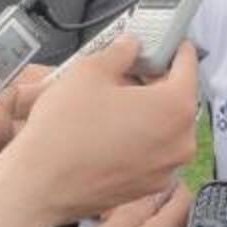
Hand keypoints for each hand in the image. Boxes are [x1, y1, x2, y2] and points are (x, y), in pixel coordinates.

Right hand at [0, 35, 197, 226]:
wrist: (39, 186)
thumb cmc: (66, 125)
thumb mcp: (90, 70)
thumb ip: (120, 52)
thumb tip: (132, 46)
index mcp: (176, 106)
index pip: (188, 65)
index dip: (174, 47)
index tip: (165, 39)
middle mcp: (182, 140)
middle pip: (177, 97)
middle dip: (157, 80)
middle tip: (130, 68)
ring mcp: (167, 168)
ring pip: (165, 126)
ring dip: (148, 110)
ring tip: (115, 99)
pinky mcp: (148, 187)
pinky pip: (152, 151)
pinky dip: (140, 136)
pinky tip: (111, 129)